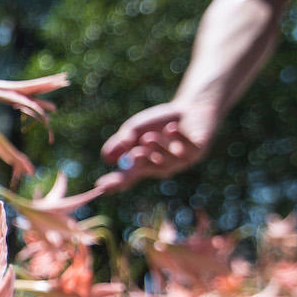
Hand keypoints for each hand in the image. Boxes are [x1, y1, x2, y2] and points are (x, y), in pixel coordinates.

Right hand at [96, 100, 219, 193]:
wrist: (189, 110)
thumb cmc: (160, 122)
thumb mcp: (135, 129)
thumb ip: (122, 142)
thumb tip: (106, 158)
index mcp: (144, 164)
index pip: (127, 177)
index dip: (114, 183)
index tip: (100, 187)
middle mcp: (162, 167)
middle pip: (147, 168)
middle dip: (141, 160)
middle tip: (136, 153)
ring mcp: (180, 162)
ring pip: (167, 160)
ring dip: (158, 147)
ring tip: (151, 136)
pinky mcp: (196, 152)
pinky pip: (185, 149)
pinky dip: (177, 138)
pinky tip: (173, 128)